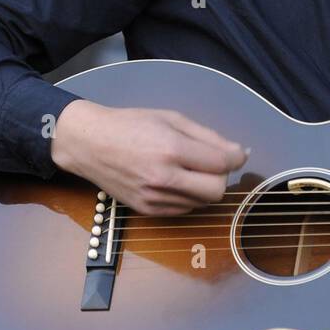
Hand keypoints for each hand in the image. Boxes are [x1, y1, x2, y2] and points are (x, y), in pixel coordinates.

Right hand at [50, 99, 248, 215]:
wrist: (88, 144)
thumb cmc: (131, 125)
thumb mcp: (173, 118)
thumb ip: (209, 137)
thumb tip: (240, 153)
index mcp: (171, 149)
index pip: (222, 164)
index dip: (236, 158)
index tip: (237, 153)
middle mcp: (164, 178)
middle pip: (217, 191)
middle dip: (221, 176)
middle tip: (210, 162)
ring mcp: (154, 198)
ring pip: (202, 203)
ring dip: (204, 187)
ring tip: (187, 168)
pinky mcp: (147, 211)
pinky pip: (185, 209)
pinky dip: (188, 196)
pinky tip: (175, 180)